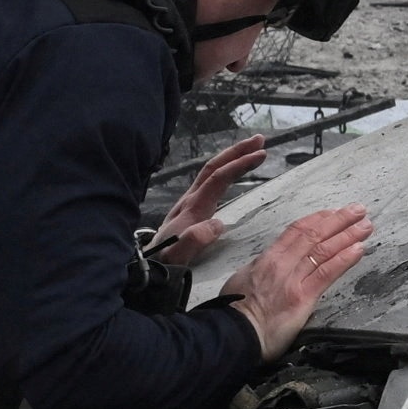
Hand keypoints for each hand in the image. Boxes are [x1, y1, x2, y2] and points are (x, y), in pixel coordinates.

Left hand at [150, 136, 269, 265]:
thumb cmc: (164, 263)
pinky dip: (225, 172)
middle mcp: (190, 200)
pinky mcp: (190, 209)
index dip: (239, 164)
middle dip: (236, 151)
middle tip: (260, 140)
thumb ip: (194, 240)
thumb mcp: (177, 256)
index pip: (218, 178)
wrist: (146, 268)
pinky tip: (233, 172)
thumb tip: (218, 224)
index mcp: (192, 208)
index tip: (261, 154)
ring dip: (231, 158)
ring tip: (253, 150)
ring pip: (211, 172)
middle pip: (213, 167)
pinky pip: (210, 183)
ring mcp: (189, 203)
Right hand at [225, 205, 372, 359]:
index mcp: (268, 258)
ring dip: (348, 235)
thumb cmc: (234, 311)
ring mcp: (293, 279)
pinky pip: (327, 272)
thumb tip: (269, 264)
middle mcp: (282, 264)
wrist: (233, 334)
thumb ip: (260, 269)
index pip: (296, 231)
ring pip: (324, 250)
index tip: (333, 212)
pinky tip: (359, 249)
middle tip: (358, 210)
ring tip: (366, 225)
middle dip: (339, 220)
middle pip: (314, 235)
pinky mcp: (302, 297)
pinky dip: (344, 258)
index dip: (317, 219)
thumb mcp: (243, 280)